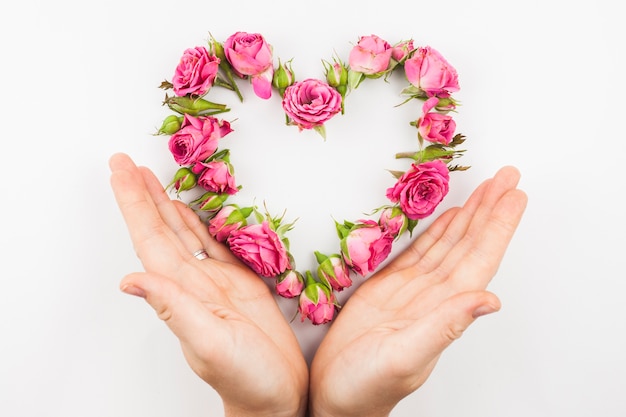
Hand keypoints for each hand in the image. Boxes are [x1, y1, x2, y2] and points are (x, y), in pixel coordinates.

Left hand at [109, 153, 307, 416]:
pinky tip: (188, 212)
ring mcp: (214, 282)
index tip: (120, 172)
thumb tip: (131, 279)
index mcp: (182, 292)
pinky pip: (212, 246)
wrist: (278, 394)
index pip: (150, 238)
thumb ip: (173, 309)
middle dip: (142, 194)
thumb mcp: (209, 343)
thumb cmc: (247, 377)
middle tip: (123, 162)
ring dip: (164, 205)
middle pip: (161, 229)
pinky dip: (197, 225)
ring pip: (183, 233)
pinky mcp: (238, 284)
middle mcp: (192, 282)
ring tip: (149, 177)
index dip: (134, 204)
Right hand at [309, 166, 526, 416]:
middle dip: (490, 208)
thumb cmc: (366, 386)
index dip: (498, 225)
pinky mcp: (389, 289)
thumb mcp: (405, 356)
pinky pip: (420, 253)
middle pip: (470, 243)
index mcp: (444, 308)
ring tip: (487, 188)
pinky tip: (448, 218)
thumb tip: (490, 299)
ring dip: (469, 215)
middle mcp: (435, 296)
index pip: (480, 257)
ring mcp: (414, 291)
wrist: (334, 397)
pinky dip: (437, 232)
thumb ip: (445, 325)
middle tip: (507, 176)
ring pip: (449, 244)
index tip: (515, 195)